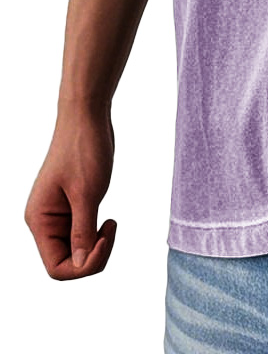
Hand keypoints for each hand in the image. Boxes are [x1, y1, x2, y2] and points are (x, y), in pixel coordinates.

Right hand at [24, 104, 117, 278]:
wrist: (87, 116)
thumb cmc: (84, 149)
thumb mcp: (87, 193)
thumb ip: (82, 232)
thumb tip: (80, 265)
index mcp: (40, 220)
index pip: (57, 267)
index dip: (83, 265)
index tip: (104, 238)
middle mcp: (44, 221)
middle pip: (67, 262)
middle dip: (92, 255)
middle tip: (111, 228)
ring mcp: (58, 214)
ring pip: (76, 250)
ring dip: (96, 245)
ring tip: (111, 224)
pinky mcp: (71, 206)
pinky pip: (81, 234)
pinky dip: (96, 234)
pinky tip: (108, 221)